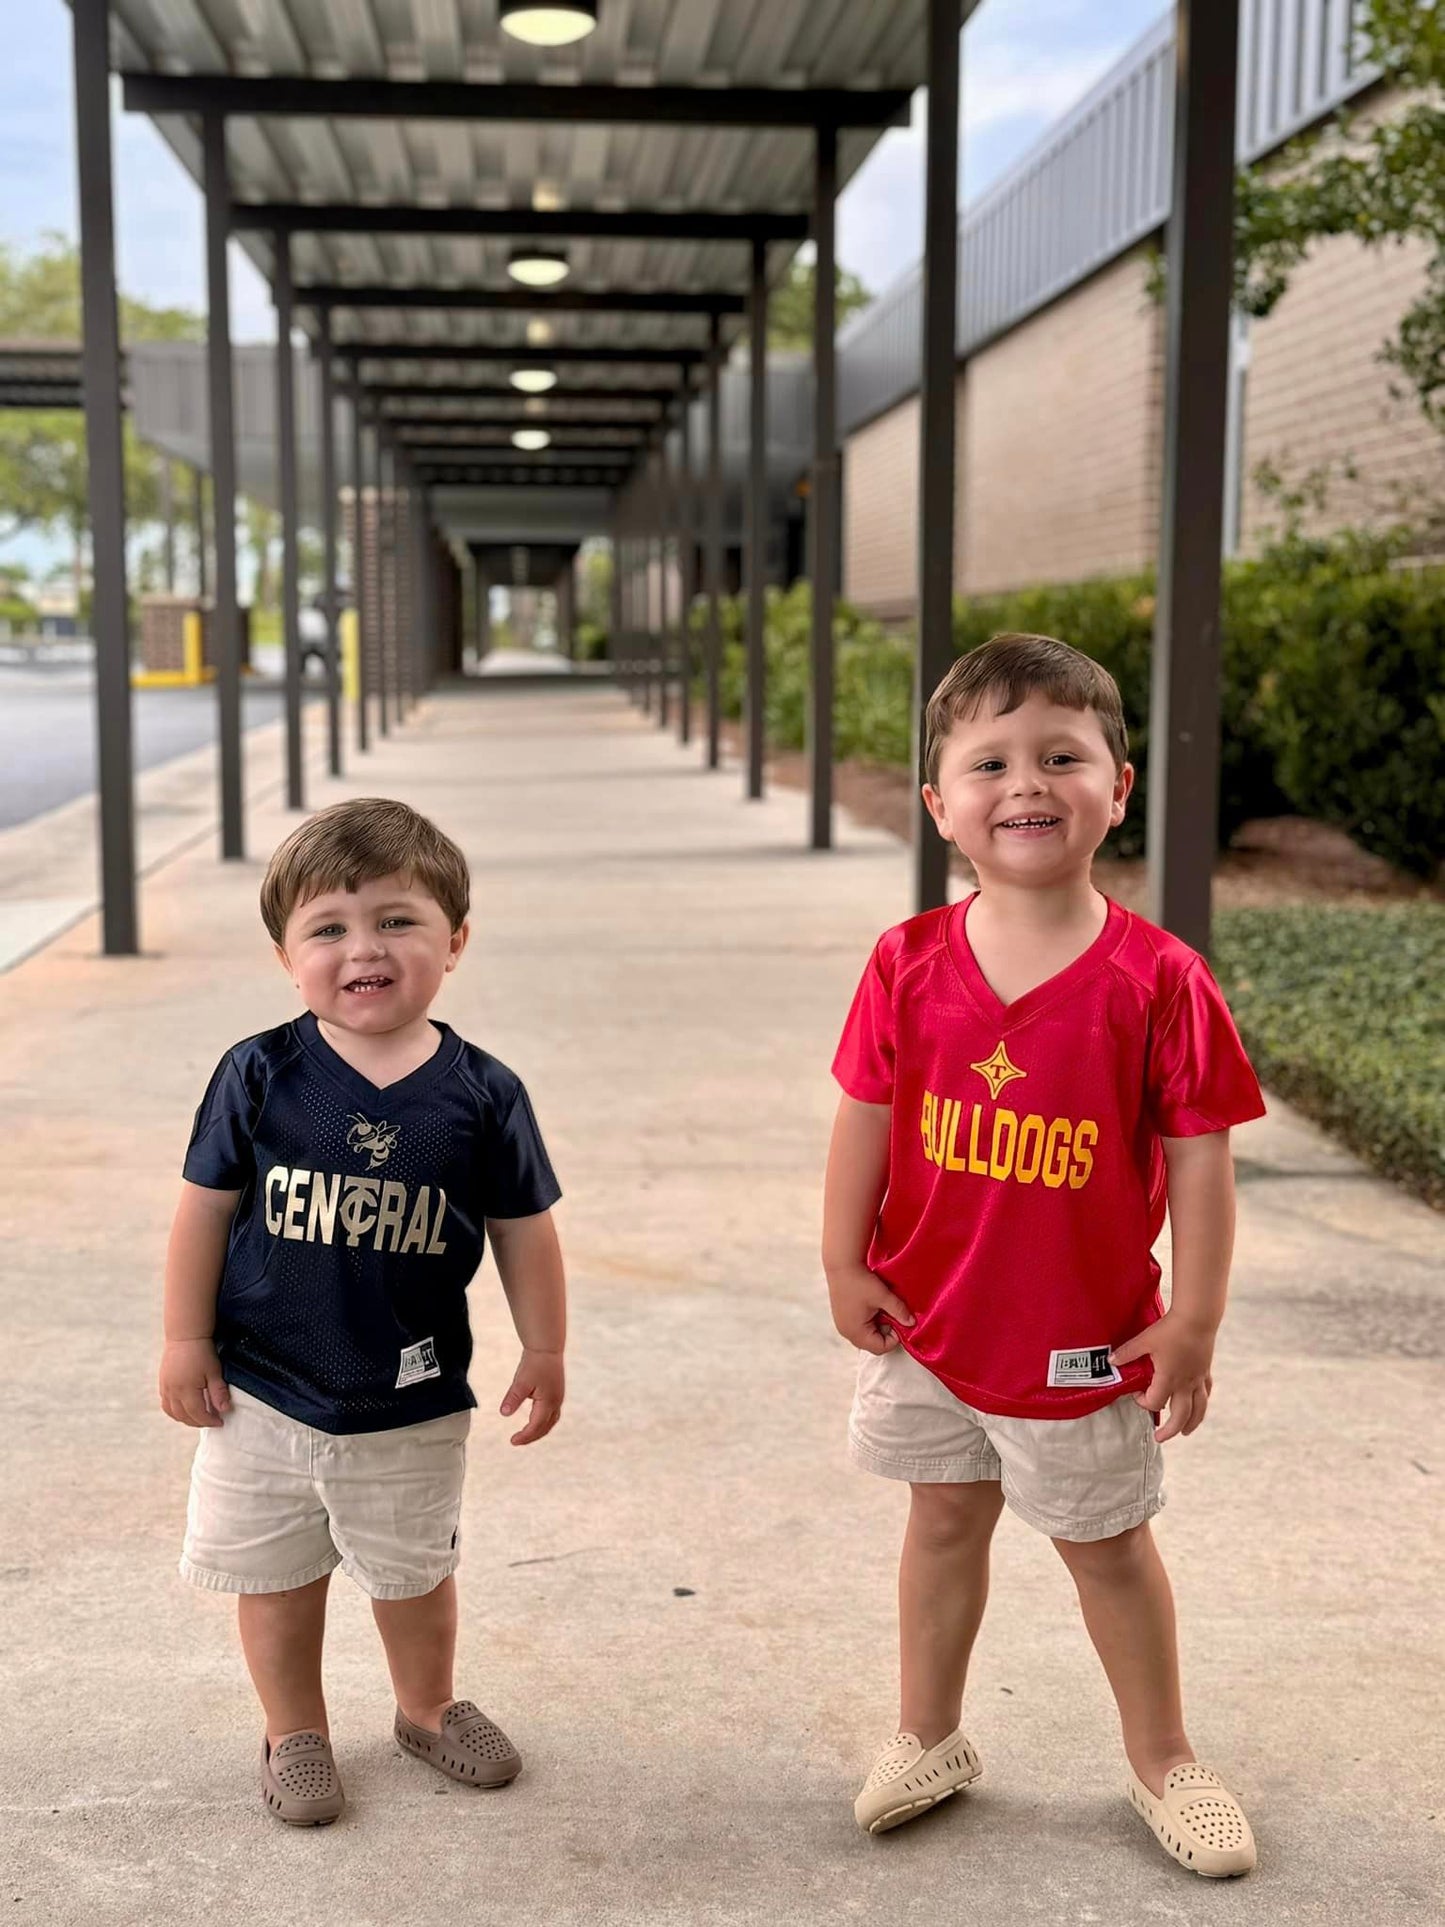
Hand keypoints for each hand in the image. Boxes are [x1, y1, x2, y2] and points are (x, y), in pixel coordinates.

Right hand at [158, 1338, 230, 1427]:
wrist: (185, 1336)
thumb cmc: (201, 1351)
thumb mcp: (214, 1372)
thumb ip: (218, 1392)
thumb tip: (224, 1409)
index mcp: (186, 1390)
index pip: (198, 1414)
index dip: (209, 1421)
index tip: (220, 1422)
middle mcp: (173, 1392)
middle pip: (184, 1416)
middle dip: (199, 1422)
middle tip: (212, 1420)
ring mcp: (165, 1388)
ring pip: (173, 1413)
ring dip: (186, 1419)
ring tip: (200, 1417)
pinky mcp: (162, 1383)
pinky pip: (166, 1404)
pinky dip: (175, 1411)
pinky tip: (185, 1409)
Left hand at [500, 1347, 563, 1445]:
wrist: (547, 1347)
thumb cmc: (535, 1363)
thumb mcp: (521, 1381)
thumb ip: (513, 1399)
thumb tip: (504, 1414)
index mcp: (548, 1402)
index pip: (535, 1426)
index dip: (524, 1436)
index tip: (512, 1441)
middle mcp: (556, 1403)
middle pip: (545, 1427)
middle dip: (531, 1436)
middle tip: (517, 1441)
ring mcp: (558, 1398)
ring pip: (550, 1422)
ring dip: (539, 1430)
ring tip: (526, 1434)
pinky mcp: (557, 1393)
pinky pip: (552, 1414)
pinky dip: (543, 1421)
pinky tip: (535, 1419)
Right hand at [827, 1266, 914, 1354]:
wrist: (841, 1264)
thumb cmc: (861, 1281)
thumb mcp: (883, 1296)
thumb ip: (899, 1311)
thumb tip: (912, 1323)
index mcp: (855, 1332)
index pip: (880, 1348)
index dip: (894, 1338)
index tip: (899, 1321)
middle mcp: (846, 1332)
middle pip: (872, 1344)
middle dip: (885, 1332)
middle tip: (891, 1314)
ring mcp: (842, 1325)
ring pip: (865, 1335)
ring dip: (877, 1326)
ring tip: (881, 1308)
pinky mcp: (841, 1317)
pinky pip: (858, 1327)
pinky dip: (868, 1321)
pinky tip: (871, 1306)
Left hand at [1110, 1312, 1215, 1442]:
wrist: (1198, 1317)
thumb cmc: (1171, 1329)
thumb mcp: (1144, 1340)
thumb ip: (1127, 1353)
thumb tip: (1110, 1361)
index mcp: (1169, 1379)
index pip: (1155, 1402)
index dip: (1143, 1402)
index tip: (1136, 1394)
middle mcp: (1185, 1384)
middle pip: (1180, 1416)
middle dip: (1170, 1430)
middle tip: (1159, 1438)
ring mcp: (1198, 1379)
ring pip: (1199, 1409)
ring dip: (1192, 1423)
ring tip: (1186, 1433)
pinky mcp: (1205, 1371)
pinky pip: (1206, 1392)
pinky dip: (1202, 1402)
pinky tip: (1199, 1405)